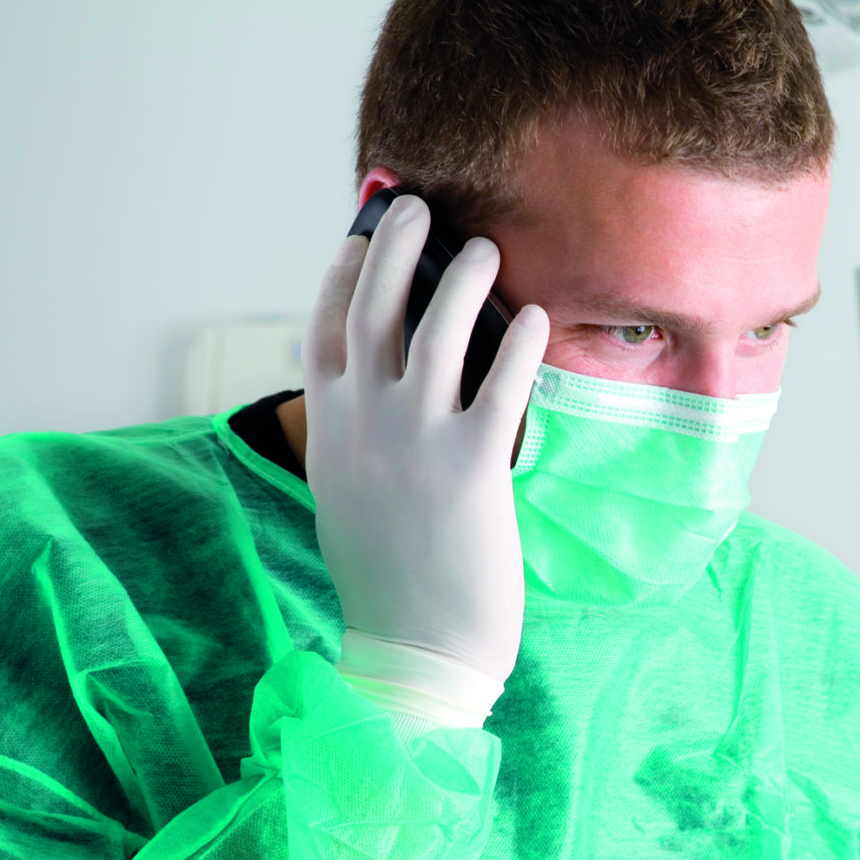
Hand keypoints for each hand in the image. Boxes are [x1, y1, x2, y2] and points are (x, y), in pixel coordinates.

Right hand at [302, 195, 548, 693]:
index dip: (341, 276)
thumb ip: (352, 440)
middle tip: (420, 208)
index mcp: (329, 434)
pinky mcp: (473, 467)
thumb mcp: (347, 500)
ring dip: (460, 278)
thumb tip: (371, 391)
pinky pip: (500, 383)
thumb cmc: (389, 581)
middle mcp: (364, 427)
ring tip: (484, 248)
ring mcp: (415, 443)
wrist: (417, 651)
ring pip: (434, 331)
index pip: (324, 334)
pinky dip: (518, 341)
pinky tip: (536, 316)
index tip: (359, 237)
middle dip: (394, 249)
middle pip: (373, 311)